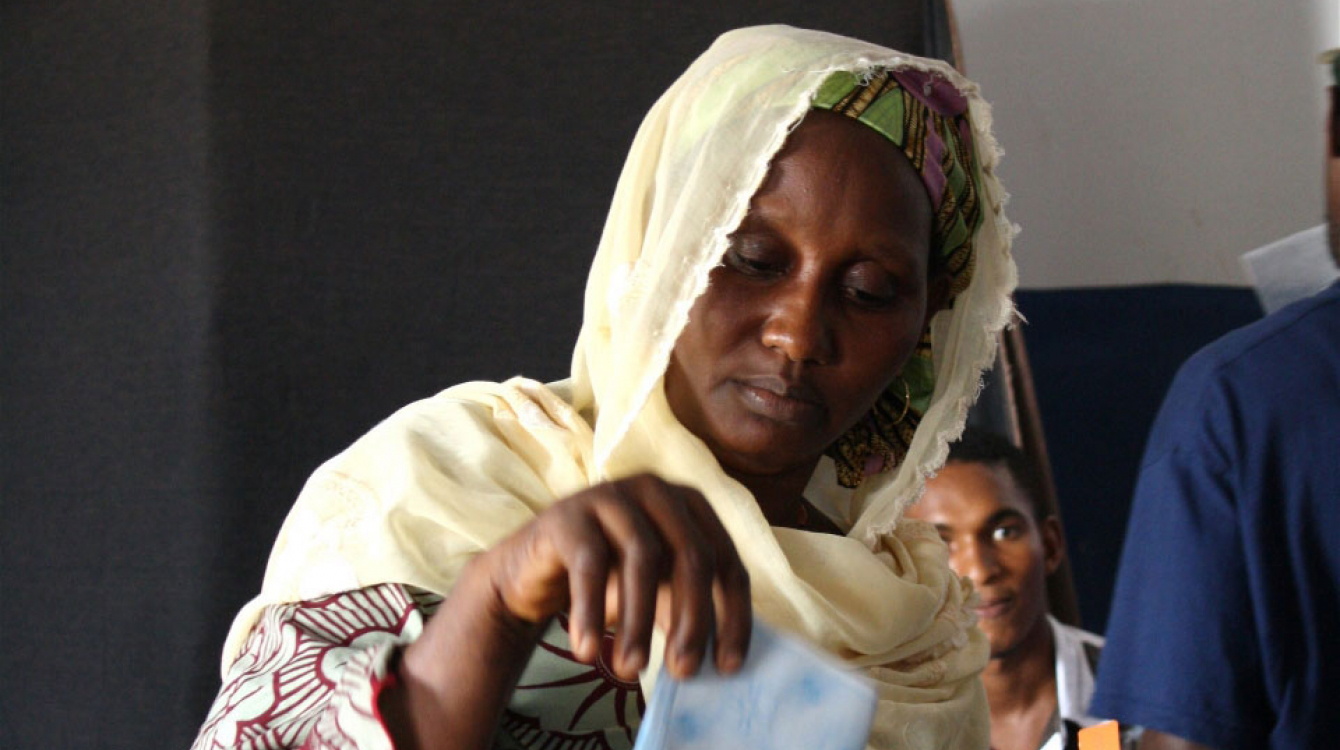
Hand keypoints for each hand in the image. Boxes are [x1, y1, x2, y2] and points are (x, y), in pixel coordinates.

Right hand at [481, 473, 751, 679]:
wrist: (535, 571)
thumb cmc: (610, 580)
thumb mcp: (659, 593)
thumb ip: (691, 612)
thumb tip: (725, 662)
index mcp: (690, 506)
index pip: (726, 562)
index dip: (733, 616)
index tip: (727, 668)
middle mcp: (657, 491)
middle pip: (692, 556)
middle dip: (692, 620)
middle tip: (682, 672)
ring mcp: (612, 496)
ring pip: (642, 558)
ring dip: (639, 622)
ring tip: (629, 669)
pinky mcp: (568, 514)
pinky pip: (588, 565)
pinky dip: (590, 612)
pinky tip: (586, 652)